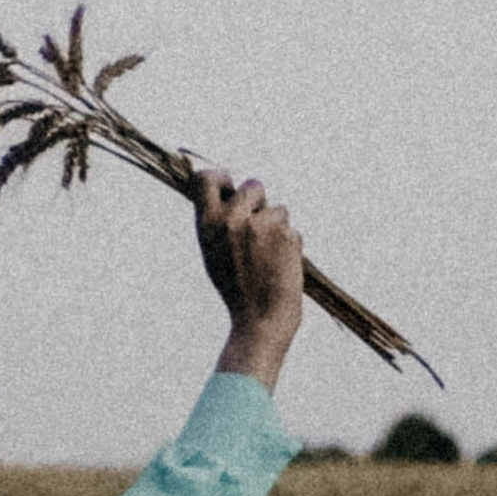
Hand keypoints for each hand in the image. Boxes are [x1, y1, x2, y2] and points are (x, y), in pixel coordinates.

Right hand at [194, 169, 304, 392]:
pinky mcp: (285, 233)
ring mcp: (260, 225)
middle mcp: (232, 220)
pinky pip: (291, 228)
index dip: (219, 176)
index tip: (229, 184)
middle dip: (260, 201)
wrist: (261, 319)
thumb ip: (217, 223)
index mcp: (207, 225)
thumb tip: (227, 193)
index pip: (205, 179)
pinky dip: (290, 242)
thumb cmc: (237, 289)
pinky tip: (281, 264)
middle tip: (259, 225)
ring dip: (277, 226)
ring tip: (268, 256)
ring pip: (278, 208)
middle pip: (253, 185)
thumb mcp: (213, 254)